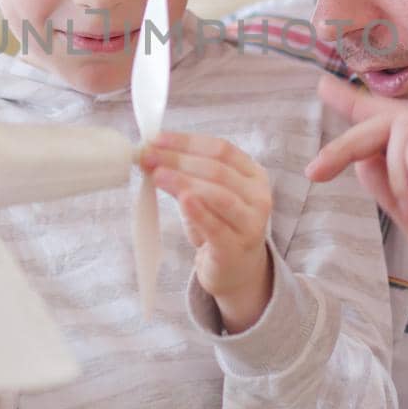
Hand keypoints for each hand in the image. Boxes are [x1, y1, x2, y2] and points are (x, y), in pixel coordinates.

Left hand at [141, 132, 273, 332]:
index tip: (157, 139)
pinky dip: (199, 211)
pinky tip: (182, 199)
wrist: (236, 268)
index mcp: (254, 174)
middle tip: (148, 156)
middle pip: (217, 169)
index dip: (187, 141)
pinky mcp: (236, 248)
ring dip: (184, 181)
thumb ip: (185, 174)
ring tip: (157, 174)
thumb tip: (151, 154)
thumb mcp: (206, 194)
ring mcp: (251, 223)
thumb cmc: (219, 224)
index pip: (221, 149)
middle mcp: (259, 196)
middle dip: (179, 159)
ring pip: (218, 194)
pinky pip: (216, 226)